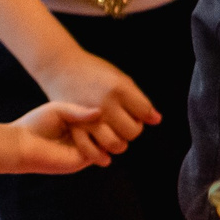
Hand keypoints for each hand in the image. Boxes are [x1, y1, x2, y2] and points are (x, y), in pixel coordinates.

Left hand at [12, 101, 112, 172]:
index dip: (105, 112)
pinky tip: (76, 138)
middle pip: (113, 130)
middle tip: (86, 119)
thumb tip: (100, 112)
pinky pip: (99, 153)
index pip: (107, 117)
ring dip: (100, 135)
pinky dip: (92, 145)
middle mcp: (88, 136)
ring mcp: (86, 149)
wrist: (21, 144)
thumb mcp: (60, 109)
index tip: (92, 108)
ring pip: (110, 142)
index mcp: (82, 123)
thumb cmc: (37, 124)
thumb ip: (80, 110)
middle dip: (105, 124)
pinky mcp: (82, 161)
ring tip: (78, 129)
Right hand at [36, 50, 157, 155]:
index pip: (145, 113)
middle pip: (132, 132)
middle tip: (126, 121)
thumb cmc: (97, 72)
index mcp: (119, 89)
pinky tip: (102, 142)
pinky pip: (93, 150)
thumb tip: (156, 120)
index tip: (138, 110)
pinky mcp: (75, 126)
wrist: (62, 68)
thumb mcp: (121, 79)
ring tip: (115, 132)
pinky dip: (102, 152)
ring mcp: (88, 118)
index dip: (145, 114)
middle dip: (133, 129)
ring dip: (120, 142)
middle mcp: (104, 105)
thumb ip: (139, 100)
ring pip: (115, 144)